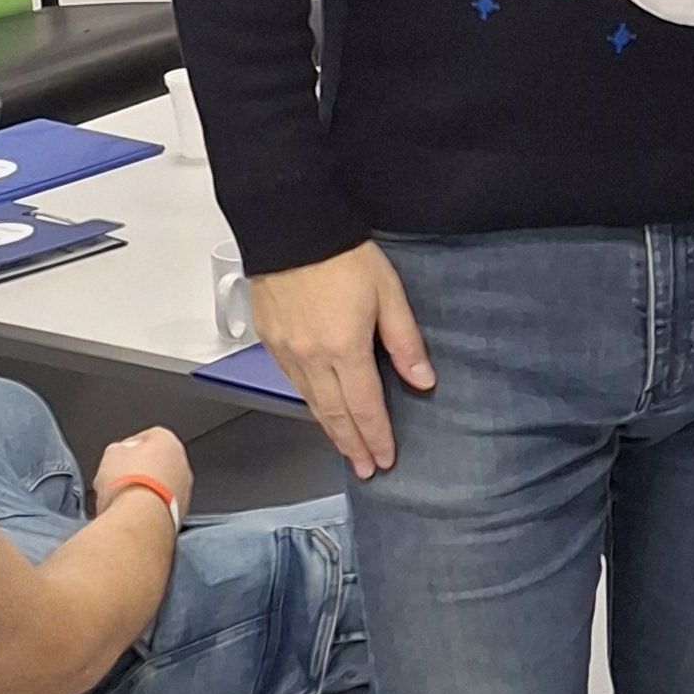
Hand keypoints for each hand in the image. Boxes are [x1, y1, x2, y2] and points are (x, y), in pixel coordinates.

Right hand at [94, 427, 193, 519]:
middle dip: (137, 470)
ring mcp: (184, 488)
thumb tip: (118, 454)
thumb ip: (118, 449)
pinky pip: (161, 504)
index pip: (147, 437)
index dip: (127, 447)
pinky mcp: (181, 511)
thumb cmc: (128, 485)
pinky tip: (132, 512)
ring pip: (160, 485)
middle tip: (118, 479)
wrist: (139, 519)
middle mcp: (181, 462)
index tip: (117, 457)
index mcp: (167, 440)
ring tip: (122, 499)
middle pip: (156, 462)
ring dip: (143, 490)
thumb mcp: (110, 455)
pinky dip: (149, 507)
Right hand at [248, 242, 434, 478]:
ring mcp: (286, 350)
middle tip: (365, 468)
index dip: (376, 436)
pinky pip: (292, 382)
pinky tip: (319, 408)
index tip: (385, 458)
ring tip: (345, 447)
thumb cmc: (340, 252)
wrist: (290, 224)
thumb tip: (422, 379)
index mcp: (344, 347)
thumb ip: (405, 340)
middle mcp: (311, 356)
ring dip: (330, 429)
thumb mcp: (388, 292)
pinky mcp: (270, 338)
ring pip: (310, 402)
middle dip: (352, 445)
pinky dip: (309, 402)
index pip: (364, 406)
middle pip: (335, 414)